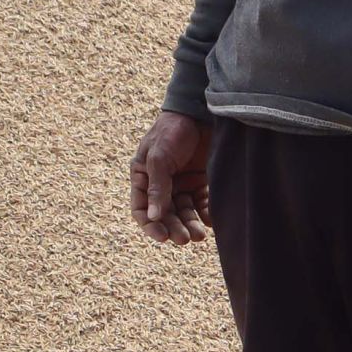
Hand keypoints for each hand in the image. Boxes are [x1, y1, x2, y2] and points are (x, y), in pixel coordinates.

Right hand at [129, 111, 211, 245]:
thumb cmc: (172, 131)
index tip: (163, 237)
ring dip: (189, 224)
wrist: (200, 112)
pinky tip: (210, 222)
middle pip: (165, 214)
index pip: (141, 208)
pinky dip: (205, 214)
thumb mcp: (160, 157)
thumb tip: (153, 217)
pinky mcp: (200, 181)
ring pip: (184, 212)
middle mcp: (161, 183)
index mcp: (143, 176)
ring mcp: (181, 183)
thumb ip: (157, 187)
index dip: (150, 225)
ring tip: (198, 236)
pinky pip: (201, 203)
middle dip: (174, 227)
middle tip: (185, 239)